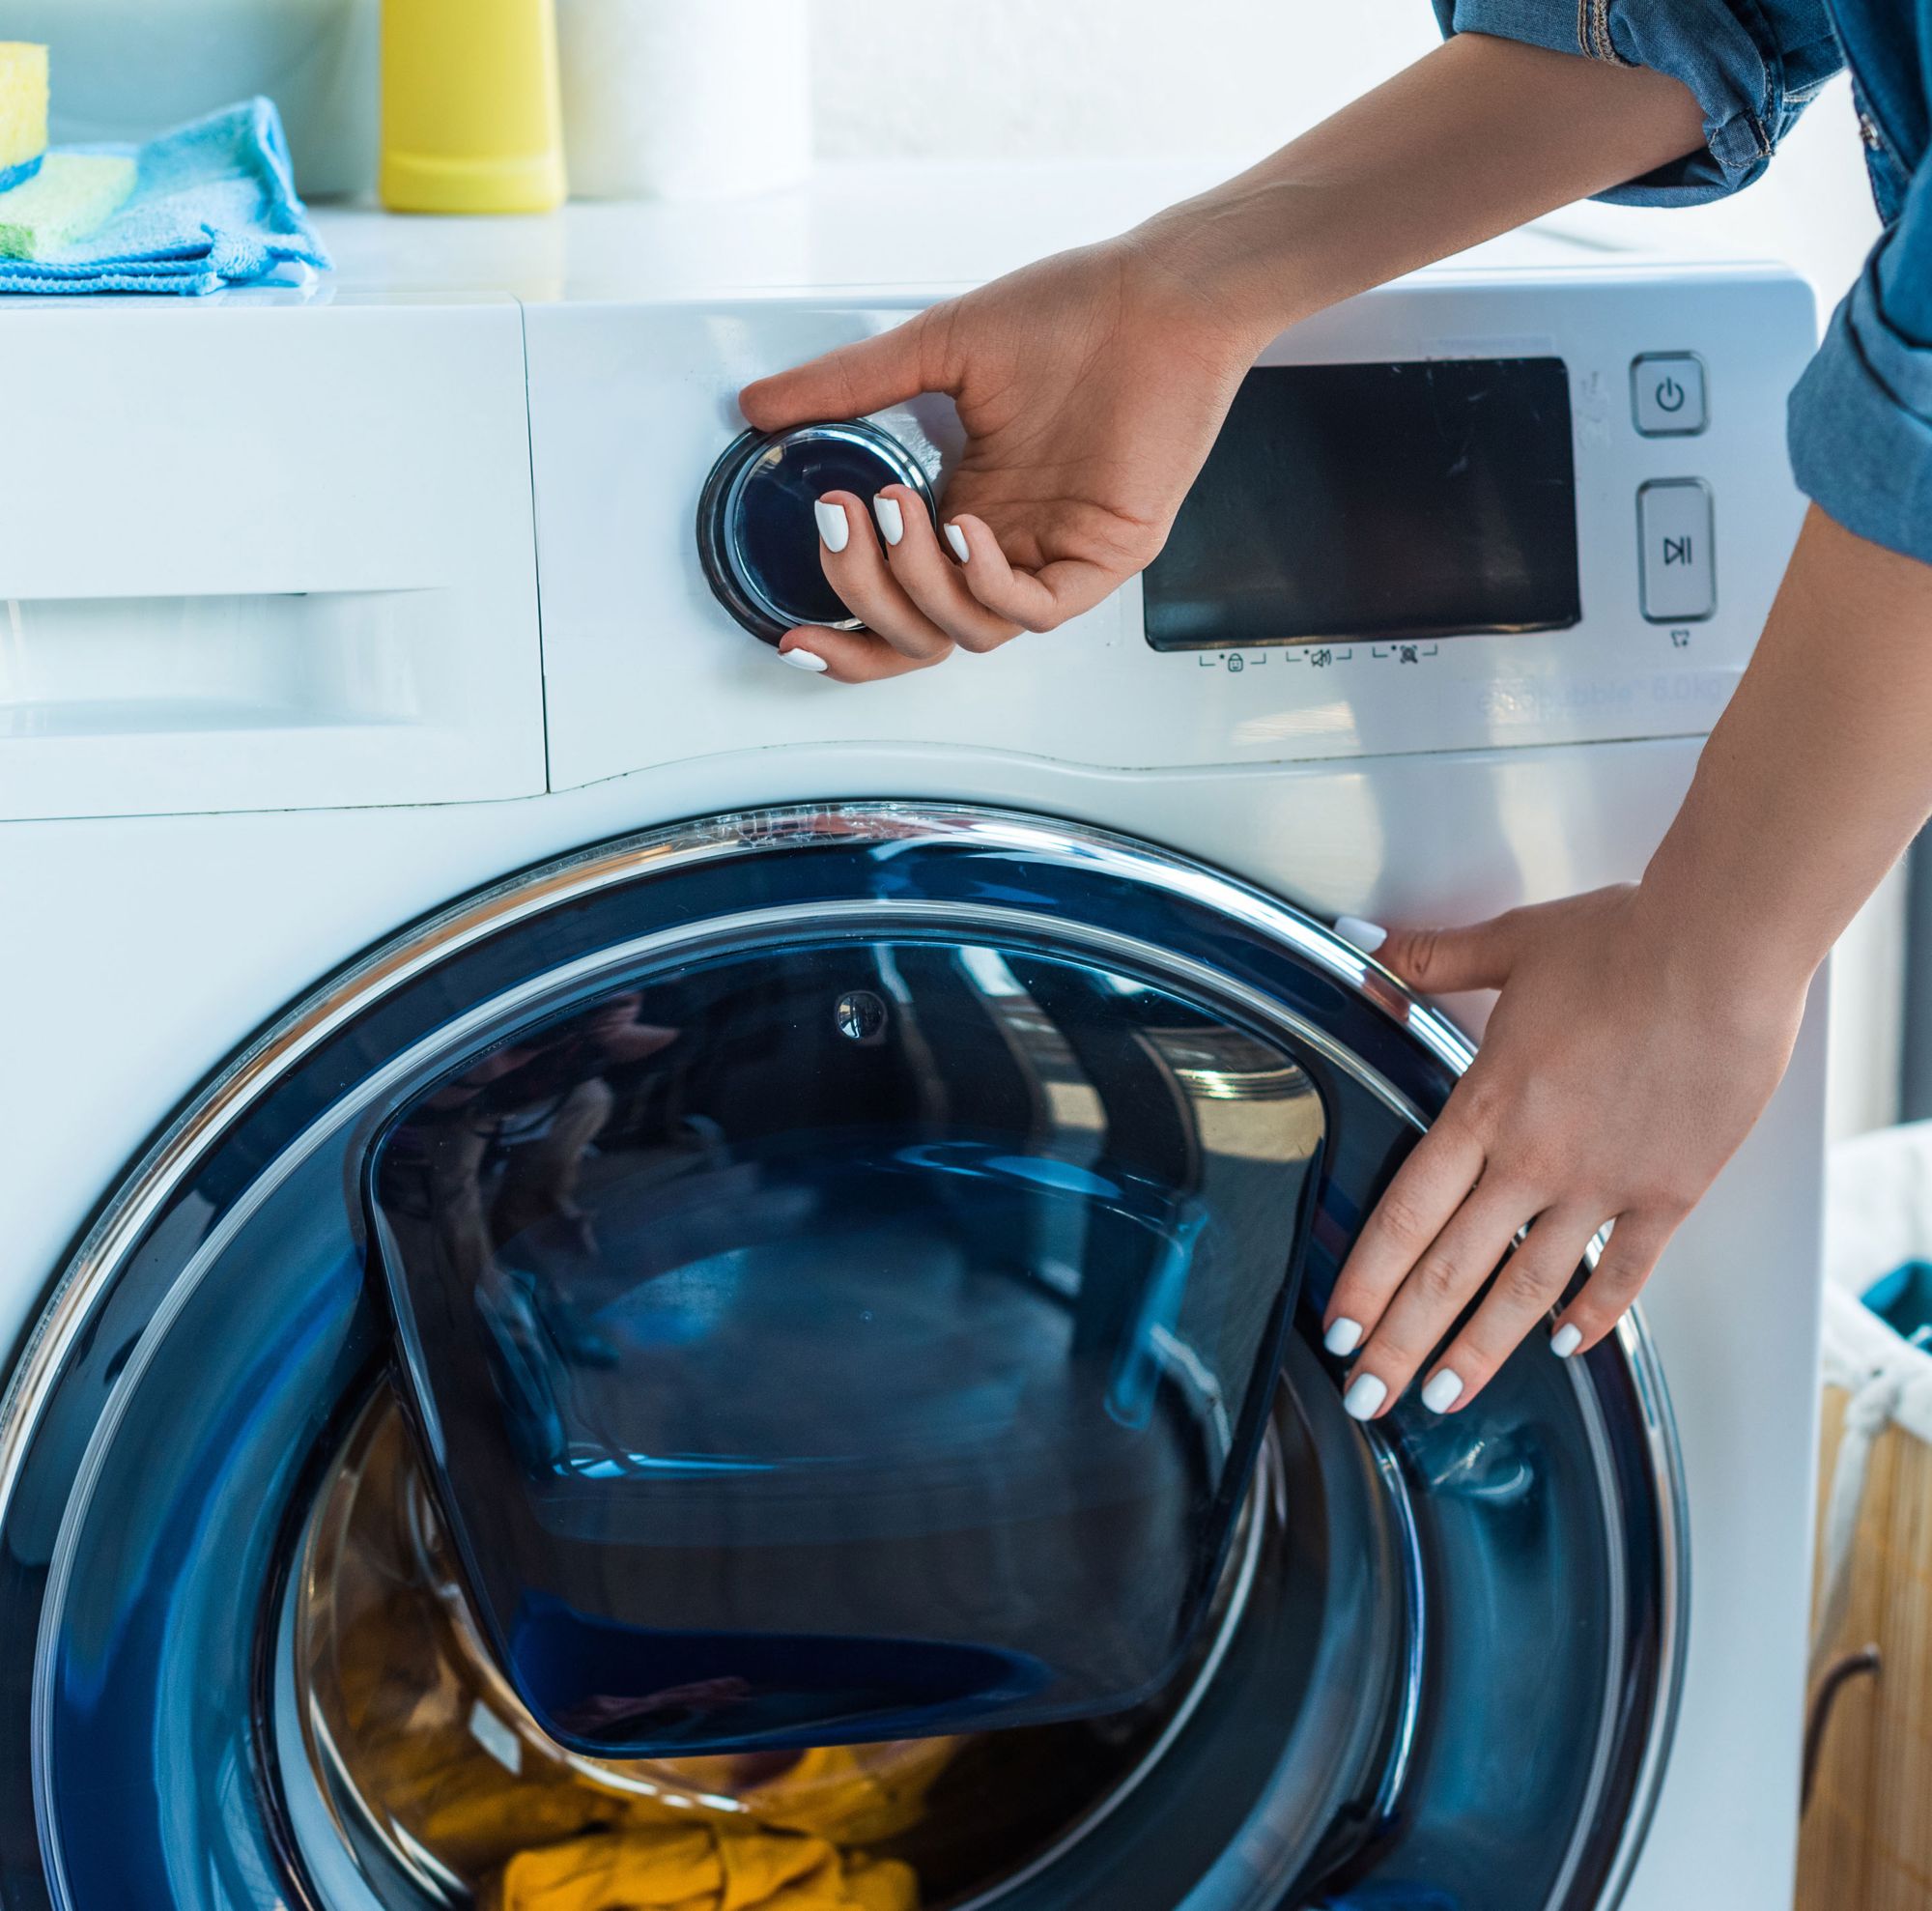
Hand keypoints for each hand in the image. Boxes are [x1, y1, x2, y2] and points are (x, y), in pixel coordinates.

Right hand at [737, 230, 1260, 680]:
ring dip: (919, 582)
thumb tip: (759, 404)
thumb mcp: (934, 351)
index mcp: (962, 513)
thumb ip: (846, 385)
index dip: (845, 634)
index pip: (897, 610)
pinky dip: (987, 583)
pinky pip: (1034, 610)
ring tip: (897, 511)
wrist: (1158, 294)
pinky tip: (963, 530)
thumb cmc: (1068, 315)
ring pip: (969, 630)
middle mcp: (1004, 547)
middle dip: (865, 596)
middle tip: (842, 522)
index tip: (792, 630)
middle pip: (919, 636)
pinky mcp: (1105, 558)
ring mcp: (1054, 558)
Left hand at [1324, 885, 1808, 1418]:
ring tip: (1443, 1398)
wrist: (1724, 952)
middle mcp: (1534, 1159)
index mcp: (1485, 1105)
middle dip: (1400, 1342)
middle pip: (1450, 1270)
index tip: (1337, 1327)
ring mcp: (1602, 1183)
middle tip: (1367, 1396)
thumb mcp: (1509, 944)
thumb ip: (1427, 959)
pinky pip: (1623, 1270)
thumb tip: (1362, 946)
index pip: (1405, 1213)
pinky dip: (1593, 1314)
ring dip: (1480, 1350)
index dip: (1366, 1279)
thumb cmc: (1623, 942)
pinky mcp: (1668, 1191)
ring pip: (1525, 1287)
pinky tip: (1565, 1346)